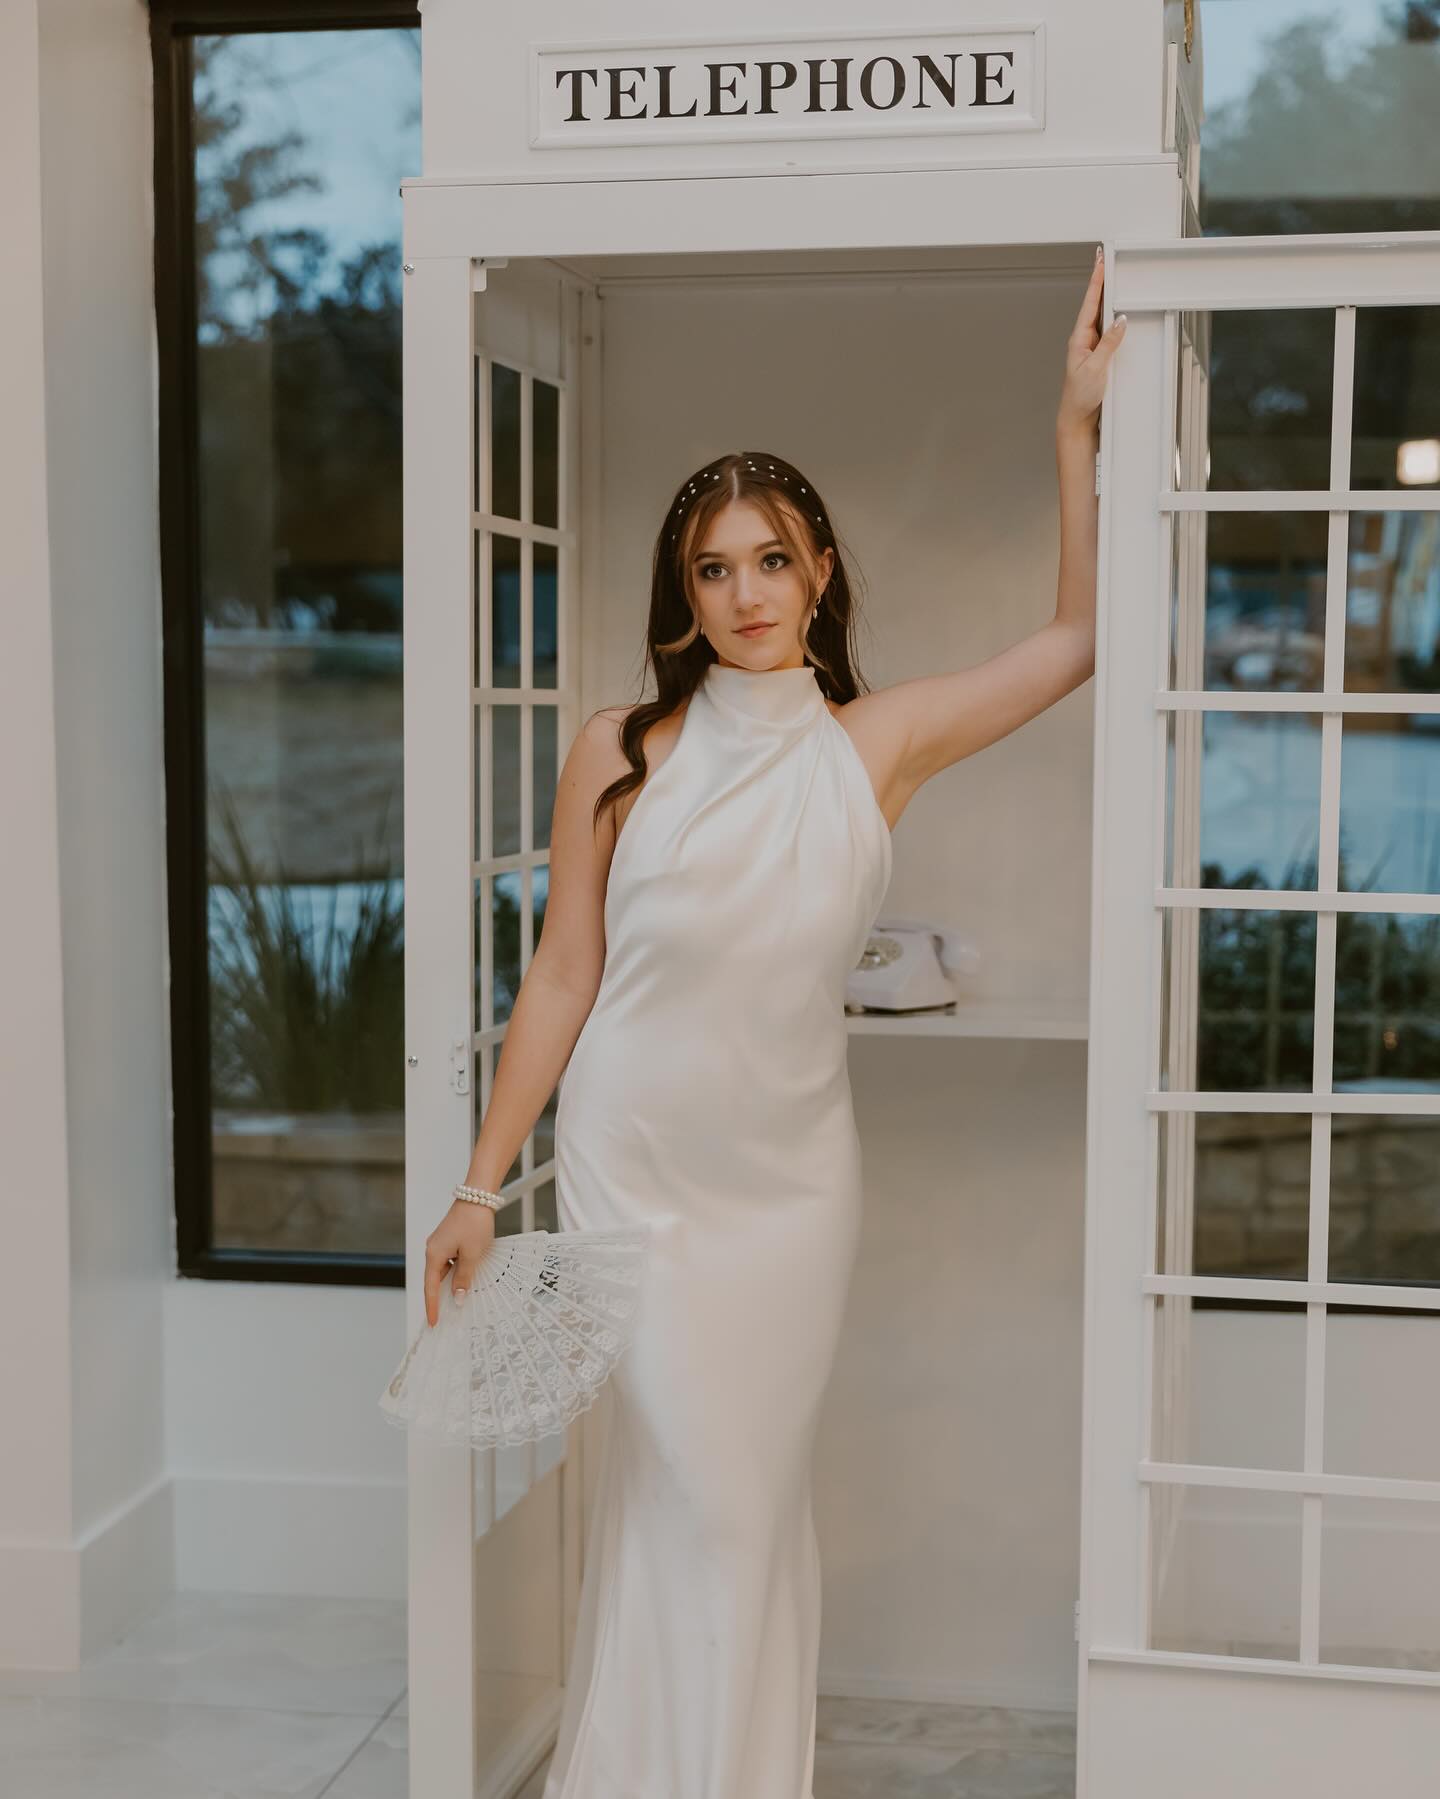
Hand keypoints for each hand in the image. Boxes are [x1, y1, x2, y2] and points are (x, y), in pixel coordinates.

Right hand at [424, 1198, 496, 1326]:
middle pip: (434, 1280)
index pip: (430, 1288)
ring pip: (443, 1270)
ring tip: (460, 1299)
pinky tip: (467, 1276)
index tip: (434, 1322)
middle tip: (446, 1317)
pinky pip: (449, 1261)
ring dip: (451, 1283)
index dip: (432, 1307)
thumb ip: (464, 1277)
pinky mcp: (448, 1238)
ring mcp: (440, 1243)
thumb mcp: (472, 1255)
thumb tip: (456, 1297)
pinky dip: (456, 1271)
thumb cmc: (474, 1223)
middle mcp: (433, 1249)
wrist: (477, 1196)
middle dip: (440, 1298)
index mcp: (434, 1255)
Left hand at [1056, 248, 1126, 438]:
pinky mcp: (1099, 356)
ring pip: (1103, 316)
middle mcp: (1084, 340)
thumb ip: (1109, 344)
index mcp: (1079, 339)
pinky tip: (1119, 310)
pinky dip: (1114, 317)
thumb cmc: (1080, 398)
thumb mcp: (1096, 369)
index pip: (1090, 303)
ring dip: (1108, 296)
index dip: (1096, 280)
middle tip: (1106, 258)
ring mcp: (1092, 347)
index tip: (1101, 260)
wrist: (1077, 420)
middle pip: (1096, 304)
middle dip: (1102, 281)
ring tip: (1113, 275)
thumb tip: (1120, 320)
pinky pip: (1109, 331)